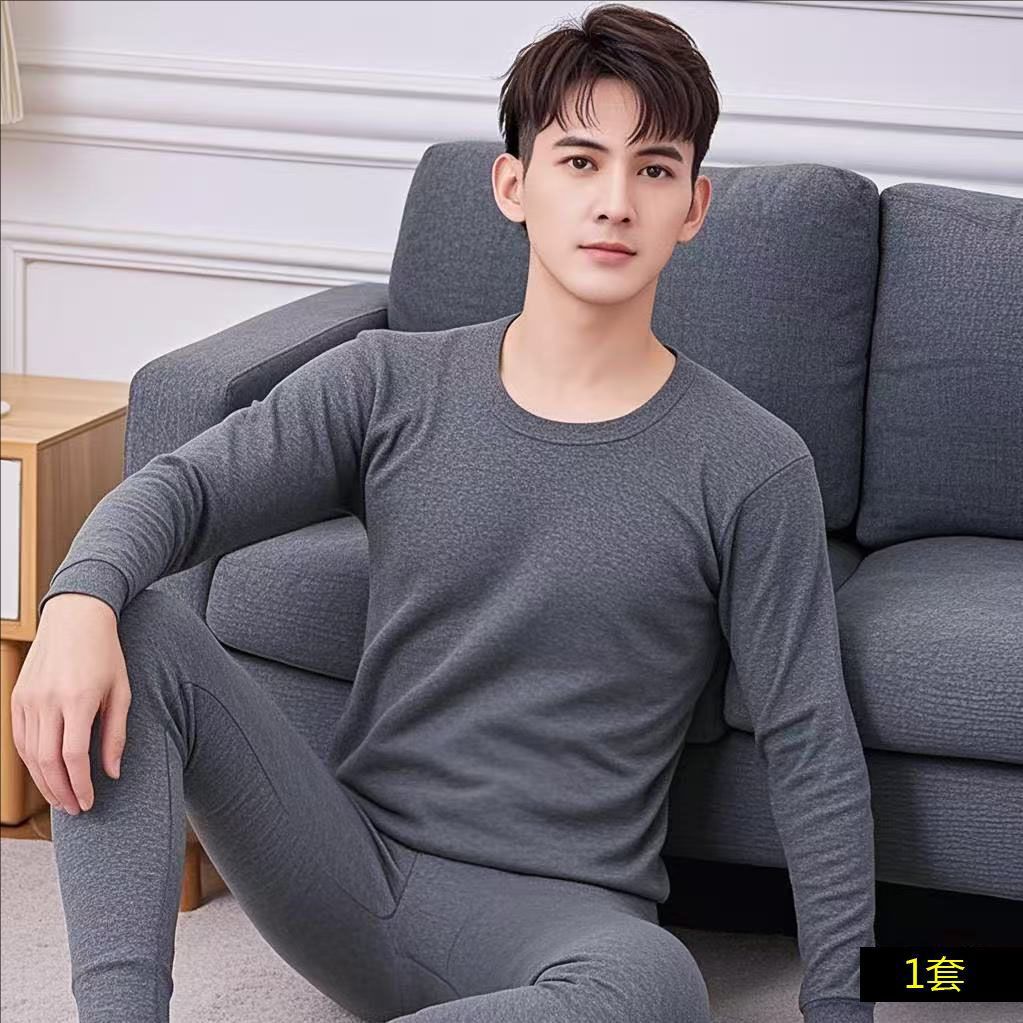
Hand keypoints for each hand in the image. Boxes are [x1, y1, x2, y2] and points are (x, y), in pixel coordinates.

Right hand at [11, 594, 130, 814]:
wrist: (77, 617)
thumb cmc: (106, 653)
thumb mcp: (122, 691)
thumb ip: (116, 733)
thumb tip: (113, 773)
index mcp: (78, 699)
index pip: (74, 756)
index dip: (80, 785)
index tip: (90, 802)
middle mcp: (48, 701)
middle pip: (47, 761)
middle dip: (61, 792)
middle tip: (76, 809)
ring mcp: (28, 699)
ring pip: (29, 755)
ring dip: (44, 783)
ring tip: (62, 798)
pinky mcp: (17, 697)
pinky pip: (19, 739)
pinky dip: (30, 762)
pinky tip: (45, 773)